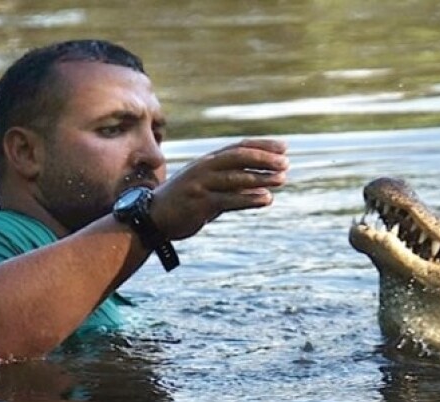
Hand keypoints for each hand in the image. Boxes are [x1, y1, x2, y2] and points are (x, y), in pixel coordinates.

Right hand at [151, 138, 288, 239]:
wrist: (153, 218)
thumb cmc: (186, 202)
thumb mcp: (208, 188)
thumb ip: (231, 184)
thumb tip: (261, 185)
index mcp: (207, 161)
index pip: (238, 148)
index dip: (262, 146)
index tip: (284, 147)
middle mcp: (204, 169)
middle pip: (238, 158)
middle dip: (264, 159)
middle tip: (286, 163)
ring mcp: (200, 185)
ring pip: (235, 178)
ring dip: (261, 178)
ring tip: (282, 179)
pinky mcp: (199, 203)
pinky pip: (228, 200)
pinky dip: (249, 198)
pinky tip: (266, 199)